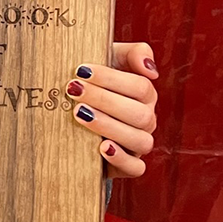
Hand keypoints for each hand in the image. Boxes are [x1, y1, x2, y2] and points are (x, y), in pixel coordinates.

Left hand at [66, 42, 158, 178]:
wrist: (72, 108)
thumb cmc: (92, 78)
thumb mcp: (109, 58)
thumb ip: (133, 53)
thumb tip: (150, 70)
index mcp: (145, 94)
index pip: (140, 87)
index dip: (111, 79)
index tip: (81, 71)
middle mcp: (146, 119)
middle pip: (139, 113)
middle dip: (104, 100)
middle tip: (73, 90)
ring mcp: (138, 143)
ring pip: (139, 140)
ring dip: (109, 126)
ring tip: (79, 114)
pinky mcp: (128, 164)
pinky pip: (136, 168)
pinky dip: (121, 159)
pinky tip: (102, 147)